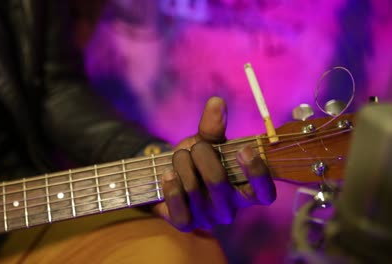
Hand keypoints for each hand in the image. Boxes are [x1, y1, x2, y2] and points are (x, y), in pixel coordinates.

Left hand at [152, 97, 275, 230]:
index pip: (264, 193)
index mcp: (246, 188)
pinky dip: (171, 188)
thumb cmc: (196, 158)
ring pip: (194, 190)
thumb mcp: (206, 141)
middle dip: (202, 155)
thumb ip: (213, 127)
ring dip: (182, 165)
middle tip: (195, 146)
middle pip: (218, 182)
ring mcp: (209, 218)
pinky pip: (180, 210)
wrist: (168, 173)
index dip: (257, 173)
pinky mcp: (187, 224)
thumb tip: (216, 102)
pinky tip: (168, 175)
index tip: (244, 149)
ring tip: (179, 157)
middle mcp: (232, 208)